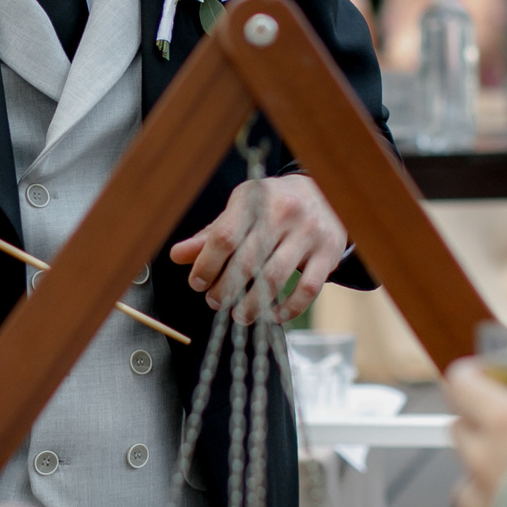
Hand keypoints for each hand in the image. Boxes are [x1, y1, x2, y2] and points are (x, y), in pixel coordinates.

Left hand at [169, 173, 347, 322]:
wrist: (327, 192)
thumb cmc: (274, 204)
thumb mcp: (242, 209)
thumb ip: (211, 235)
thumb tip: (178, 256)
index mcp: (255, 199)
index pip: (225, 236)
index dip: (206, 265)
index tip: (197, 283)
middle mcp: (284, 213)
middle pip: (248, 261)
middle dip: (225, 289)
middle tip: (215, 302)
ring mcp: (309, 234)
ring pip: (275, 279)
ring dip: (252, 304)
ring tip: (239, 314)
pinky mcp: (328, 254)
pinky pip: (308, 289)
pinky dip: (289, 308)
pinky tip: (274, 315)